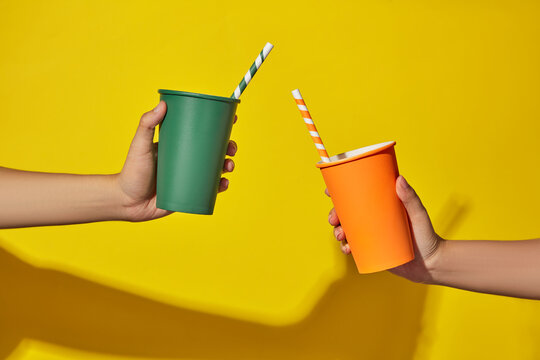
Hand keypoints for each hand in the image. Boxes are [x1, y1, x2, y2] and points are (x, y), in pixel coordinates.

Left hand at [116, 101, 237, 221]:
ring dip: (227, 166)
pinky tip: (223, 184)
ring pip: (215, 170)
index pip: (202, 132)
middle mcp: (186, 160)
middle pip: (214, 151)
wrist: (125, 202)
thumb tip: (162, 104)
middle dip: (228, 148)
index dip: (219, 127)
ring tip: (228, 167)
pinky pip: (209, 190)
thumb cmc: (131, 171)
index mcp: (179, 145)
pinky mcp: (189, 194)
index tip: (232, 119)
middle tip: (231, 149)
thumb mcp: (140, 145)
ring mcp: (189, 177)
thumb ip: (147, 124)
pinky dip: (219, 186)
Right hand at [327, 175, 443, 282]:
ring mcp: (371, 235)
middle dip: (334, 214)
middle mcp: (373, 218)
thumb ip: (410, 198)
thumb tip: (399, 179)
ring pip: (346, 230)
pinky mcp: (371, 251)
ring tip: (341, 235)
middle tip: (333, 219)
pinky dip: (345, 247)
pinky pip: (353, 247)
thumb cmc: (427, 236)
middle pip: (346, 213)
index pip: (357, 195)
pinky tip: (346, 249)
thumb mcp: (418, 214)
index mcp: (380, 205)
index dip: (339, 192)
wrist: (431, 264)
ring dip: (337, 231)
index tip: (329, 192)